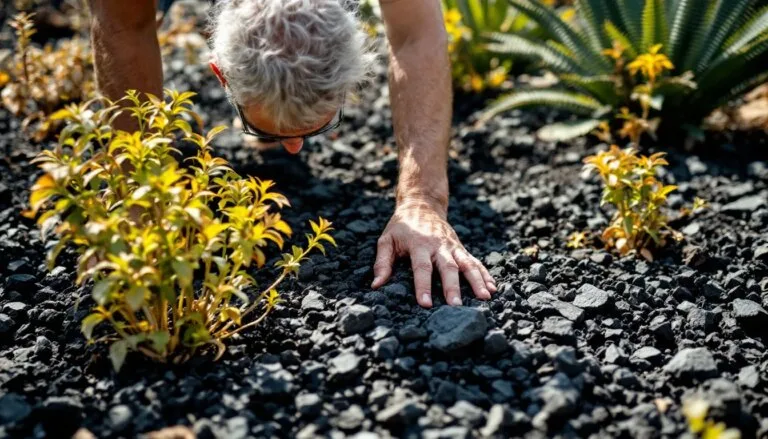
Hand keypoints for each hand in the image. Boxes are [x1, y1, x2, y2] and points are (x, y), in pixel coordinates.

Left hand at [371, 197, 496, 306]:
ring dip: (477, 281)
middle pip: (448, 267)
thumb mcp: (386, 240)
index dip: (423, 285)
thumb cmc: (401, 227)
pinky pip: (475, 262)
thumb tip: (376, 285)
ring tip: (486, 297)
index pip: (422, 267)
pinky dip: (485, 274)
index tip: (425, 303)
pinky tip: (493, 288)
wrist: (422, 204)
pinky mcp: (461, 248)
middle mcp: (439, 245)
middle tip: (456, 306)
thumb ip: (382, 263)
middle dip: (453, 287)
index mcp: (419, 244)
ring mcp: (453, 246)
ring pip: (467, 264)